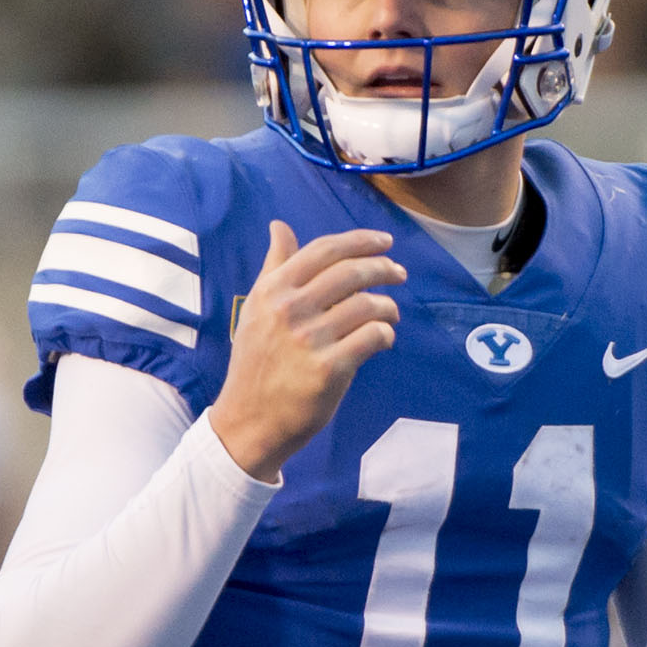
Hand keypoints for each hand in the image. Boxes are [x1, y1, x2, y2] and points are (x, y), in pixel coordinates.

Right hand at [208, 221, 403, 480]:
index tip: (385, 242)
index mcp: (272, 290)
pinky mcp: (328, 369)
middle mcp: (289, 309)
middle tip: (399, 273)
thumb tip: (279, 226)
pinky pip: (373, 338)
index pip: (324, 250)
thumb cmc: (256, 363)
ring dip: (389, 306)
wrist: (248, 421)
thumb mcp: (257, 309)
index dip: (360, 240)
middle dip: (384, 268)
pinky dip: (386, 335)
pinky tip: (383, 340)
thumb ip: (274, 266)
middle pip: (351, 273)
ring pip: (368, 305)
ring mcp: (309, 340)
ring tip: (391, 314)